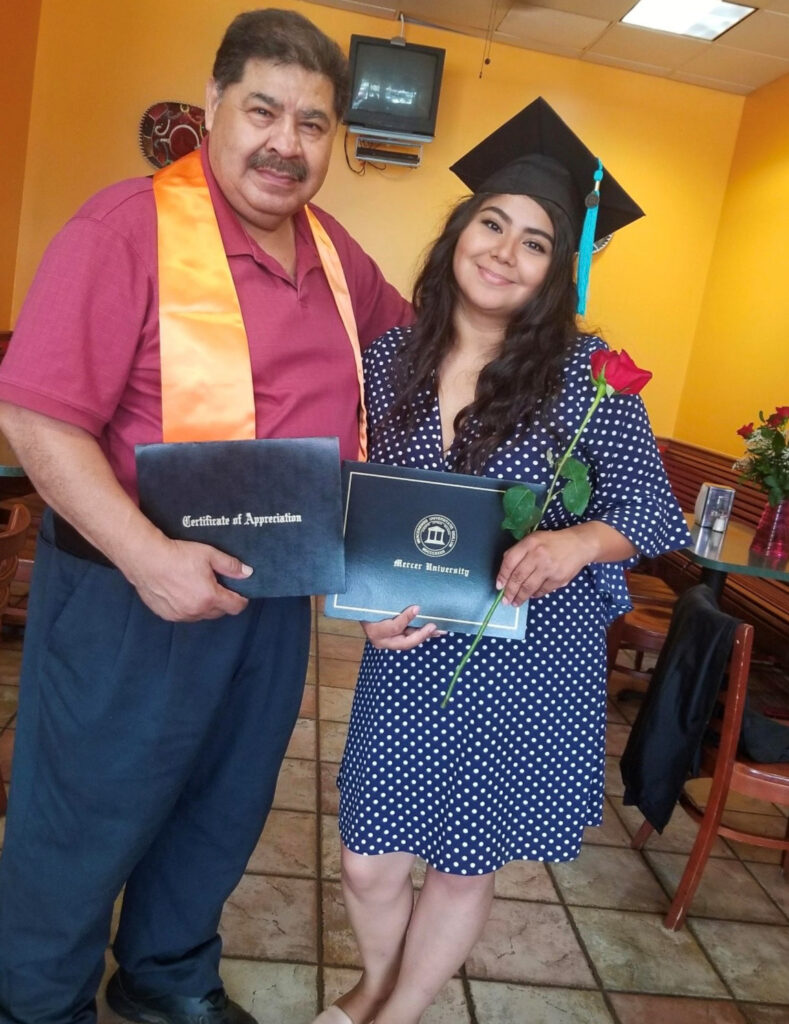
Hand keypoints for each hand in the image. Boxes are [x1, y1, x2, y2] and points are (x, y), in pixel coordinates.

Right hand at [121, 536, 251, 621]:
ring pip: (202, 615)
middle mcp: (196, 611)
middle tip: (219, 586)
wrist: (146, 559)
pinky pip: (185, 615)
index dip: (241, 600)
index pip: (235, 607)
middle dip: (223, 601)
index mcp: (210, 597)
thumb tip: (247, 573)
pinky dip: (189, 608)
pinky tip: (184, 593)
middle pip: (220, 612)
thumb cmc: (177, 555)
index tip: (241, 593)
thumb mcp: (209, 554)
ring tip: (199, 588)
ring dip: (206, 606)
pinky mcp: (167, 615)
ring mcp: (181, 615)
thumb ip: (230, 566)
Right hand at [362, 605, 441, 649]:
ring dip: (425, 636)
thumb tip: (405, 597)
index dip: (406, 618)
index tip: (417, 607)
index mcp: (374, 630)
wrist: (361, 611)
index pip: (394, 627)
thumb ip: (389, 602)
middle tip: (434, 626)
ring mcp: (388, 643)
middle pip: (404, 643)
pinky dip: (421, 634)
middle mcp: (381, 641)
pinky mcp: (394, 640)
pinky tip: (432, 631)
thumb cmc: (368, 605)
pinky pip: (409, 639)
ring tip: (440, 631)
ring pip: (409, 642)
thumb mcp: (376, 603)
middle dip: (421, 635)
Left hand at [496, 528, 591, 605]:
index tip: (499, 586)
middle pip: (518, 577)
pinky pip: (542, 590)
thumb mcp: (533, 539)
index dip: (502, 576)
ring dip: (520, 597)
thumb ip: (519, 551)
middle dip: (510, 591)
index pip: (510, 561)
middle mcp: (538, 555)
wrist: (579, 544)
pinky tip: (531, 596)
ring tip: (515, 602)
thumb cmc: (552, 542)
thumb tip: (505, 571)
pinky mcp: (559, 578)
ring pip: (529, 587)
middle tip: (505, 600)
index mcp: (530, 543)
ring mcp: (549, 568)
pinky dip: (535, 595)